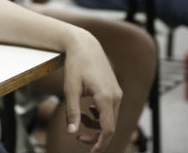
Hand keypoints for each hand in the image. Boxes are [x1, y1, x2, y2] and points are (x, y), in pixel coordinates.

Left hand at [62, 28, 121, 151]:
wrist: (85, 45)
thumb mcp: (70, 89)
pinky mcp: (115, 90)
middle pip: (110, 126)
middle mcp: (115, 96)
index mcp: (105, 97)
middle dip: (95, 136)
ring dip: (97, 125)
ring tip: (81, 119)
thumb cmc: (76, 64)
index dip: (100, 143)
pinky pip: (111, 110)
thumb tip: (71, 132)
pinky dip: (100, 115)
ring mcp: (117, 92)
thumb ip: (72, 112)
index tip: (91, 152)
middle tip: (78, 137)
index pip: (108, 129)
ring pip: (111, 118)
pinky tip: (89, 110)